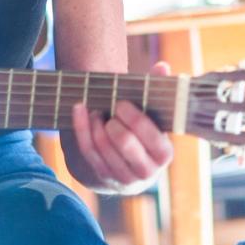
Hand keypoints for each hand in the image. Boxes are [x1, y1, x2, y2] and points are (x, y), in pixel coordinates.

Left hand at [70, 60, 175, 192]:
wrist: (132, 164)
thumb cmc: (146, 132)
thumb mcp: (156, 115)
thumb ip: (158, 91)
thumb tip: (162, 66)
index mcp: (164, 154)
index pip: (150, 137)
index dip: (135, 118)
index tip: (122, 103)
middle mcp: (146, 171)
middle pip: (125, 143)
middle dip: (115, 122)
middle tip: (112, 107)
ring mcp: (123, 177)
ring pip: (103, 147)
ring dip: (96, 124)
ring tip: (96, 108)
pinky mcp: (103, 176)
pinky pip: (87, 150)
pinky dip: (81, 128)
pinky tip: (79, 110)